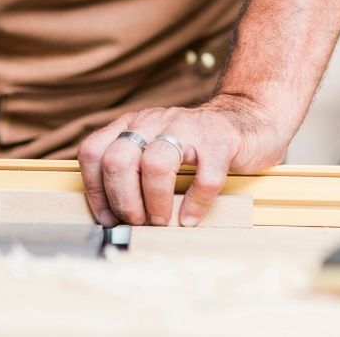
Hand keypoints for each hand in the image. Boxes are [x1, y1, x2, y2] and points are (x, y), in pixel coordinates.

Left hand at [76, 93, 288, 226]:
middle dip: (123, 199)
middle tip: (136, 221)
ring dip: (155, 202)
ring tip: (160, 221)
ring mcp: (186, 128)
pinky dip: (195, 203)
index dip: (95, 190)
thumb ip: (133, 171)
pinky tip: (190, 217)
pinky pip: (204, 177)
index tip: (106, 217)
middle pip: (118, 160)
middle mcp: (152, 121)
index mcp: (131, 125)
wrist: (246, 119)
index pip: (93, 152)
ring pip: (155, 165)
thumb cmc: (193, 145)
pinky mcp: (219, 141)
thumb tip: (112, 217)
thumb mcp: (153, 148)